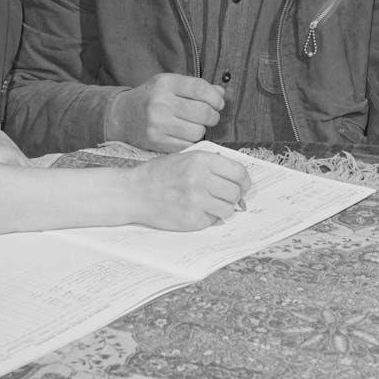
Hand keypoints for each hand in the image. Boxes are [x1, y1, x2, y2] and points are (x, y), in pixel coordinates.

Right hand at [106, 73, 224, 151]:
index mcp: (166, 83)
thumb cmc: (151, 98)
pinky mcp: (156, 142)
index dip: (215, 98)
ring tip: (193, 126)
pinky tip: (183, 135)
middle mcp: (161, 102)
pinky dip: (190, 141)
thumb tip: (221, 93)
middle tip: (210, 117)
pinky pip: (187, 145)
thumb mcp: (170, 85)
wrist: (122, 116)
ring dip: (200, 130)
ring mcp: (158, 124)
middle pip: (203, 112)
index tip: (218, 103)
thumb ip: (195, 87)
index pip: (201, 89)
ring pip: (198, 131)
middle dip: (212, 116)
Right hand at [126, 150, 251, 230]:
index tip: (242, 185)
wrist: (134, 192)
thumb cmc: (159, 174)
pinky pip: (213, 220)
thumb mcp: (185, 158)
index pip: (238, 172)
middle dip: (233, 196)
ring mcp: (196, 201)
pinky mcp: (191, 219)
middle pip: (236, 192)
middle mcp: (200, 179)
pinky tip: (194, 210)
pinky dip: (208, 217)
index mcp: (200, 160)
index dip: (244, 180)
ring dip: (222, 208)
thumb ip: (211, 164)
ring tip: (208, 203)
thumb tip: (238, 179)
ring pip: (228, 208)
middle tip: (223, 196)